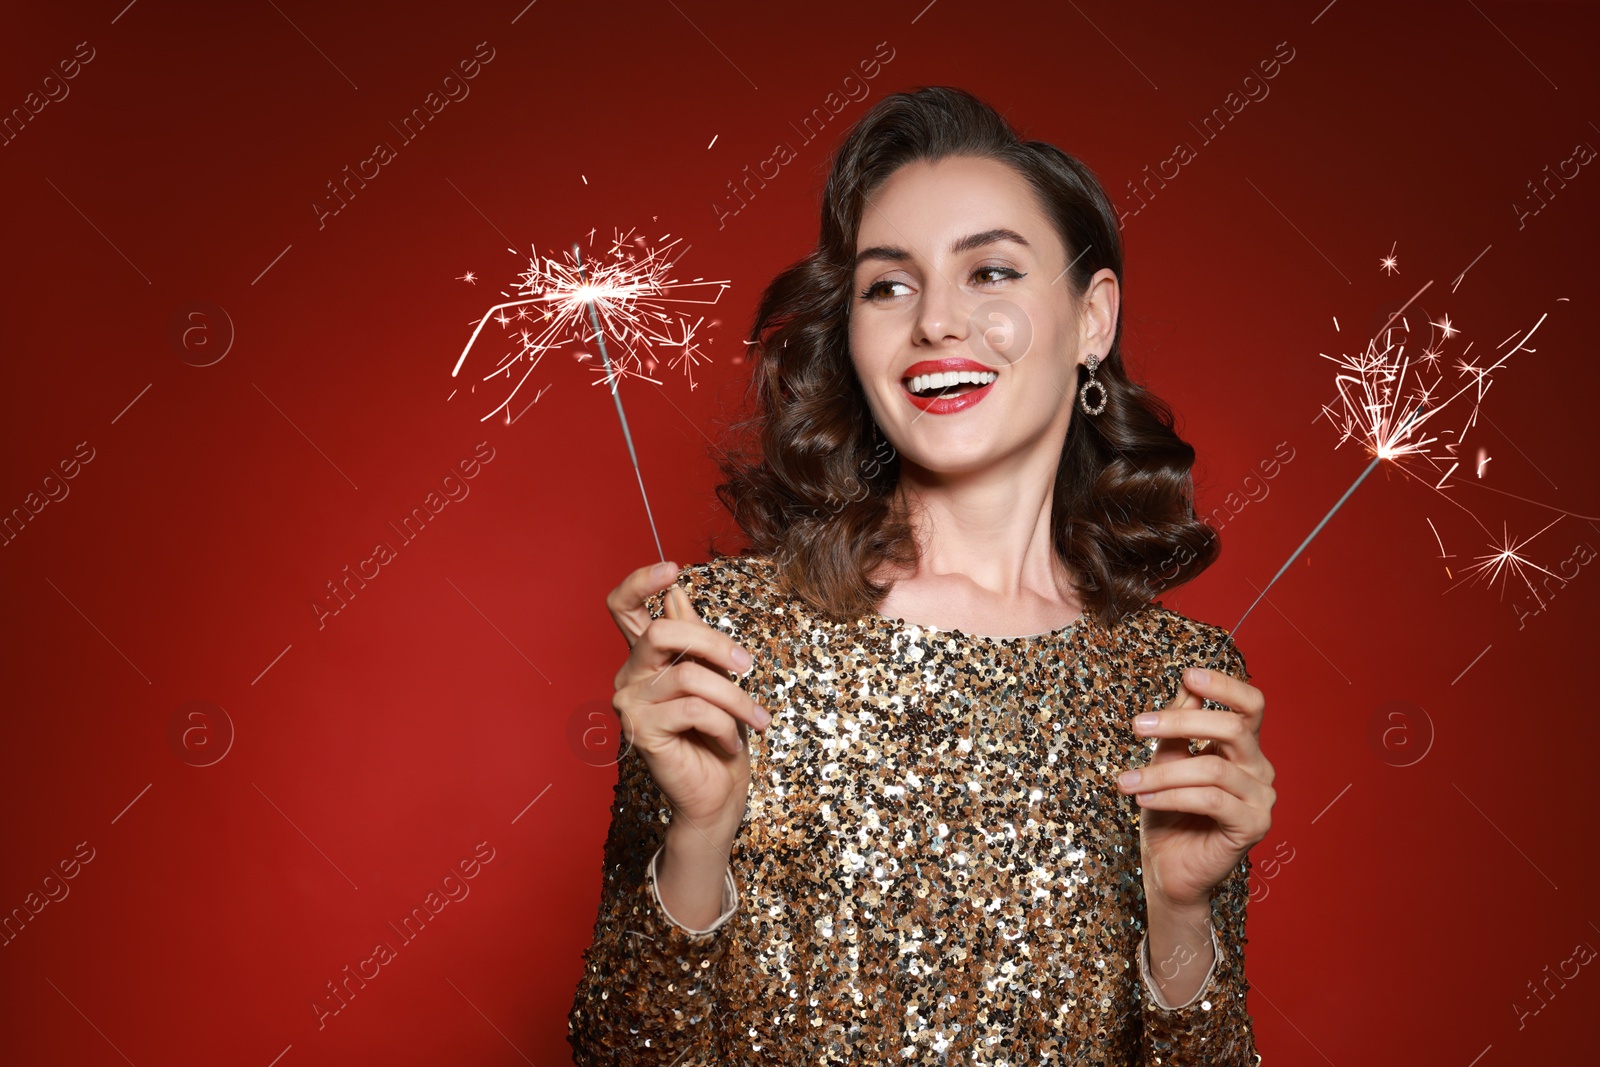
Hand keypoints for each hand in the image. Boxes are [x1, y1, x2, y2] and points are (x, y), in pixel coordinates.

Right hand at [607, 562, 771, 835]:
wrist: (718, 795)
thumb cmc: (719, 735)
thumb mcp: (716, 677)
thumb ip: (694, 638)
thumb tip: (677, 593)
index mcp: (646, 657)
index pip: (624, 607)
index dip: (641, 582)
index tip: (672, 569)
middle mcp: (630, 675)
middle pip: (661, 630)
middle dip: (714, 644)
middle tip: (747, 665)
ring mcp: (631, 703)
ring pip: (690, 675)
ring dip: (735, 698)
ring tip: (756, 720)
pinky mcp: (641, 731)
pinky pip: (694, 709)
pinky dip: (725, 725)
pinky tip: (731, 743)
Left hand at [1118, 666, 1274, 911]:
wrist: (1168, 868)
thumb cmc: (1167, 813)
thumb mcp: (1166, 760)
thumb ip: (1180, 726)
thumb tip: (1186, 684)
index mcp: (1242, 748)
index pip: (1250, 705)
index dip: (1224, 685)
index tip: (1188, 675)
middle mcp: (1259, 769)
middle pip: (1233, 728)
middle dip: (1180, 723)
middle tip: (1137, 726)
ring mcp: (1261, 799)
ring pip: (1212, 768)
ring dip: (1160, 774)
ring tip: (1126, 783)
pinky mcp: (1253, 826)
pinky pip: (1211, 800)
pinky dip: (1170, 796)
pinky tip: (1143, 799)